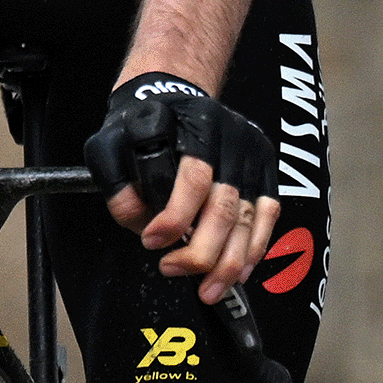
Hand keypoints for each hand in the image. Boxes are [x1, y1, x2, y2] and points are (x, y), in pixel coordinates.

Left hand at [85, 70, 281, 299]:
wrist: (174, 93)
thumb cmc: (142, 125)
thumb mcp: (114, 143)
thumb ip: (119, 185)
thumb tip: (139, 224)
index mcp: (195, 127)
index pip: (194, 180)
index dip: (174, 218)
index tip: (150, 241)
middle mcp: (231, 139)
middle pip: (226, 206)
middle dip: (202, 250)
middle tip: (173, 270)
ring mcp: (252, 154)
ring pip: (251, 218)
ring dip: (231, 262)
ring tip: (208, 290)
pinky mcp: (266, 168)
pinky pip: (269, 215)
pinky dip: (255, 248)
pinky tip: (238, 272)